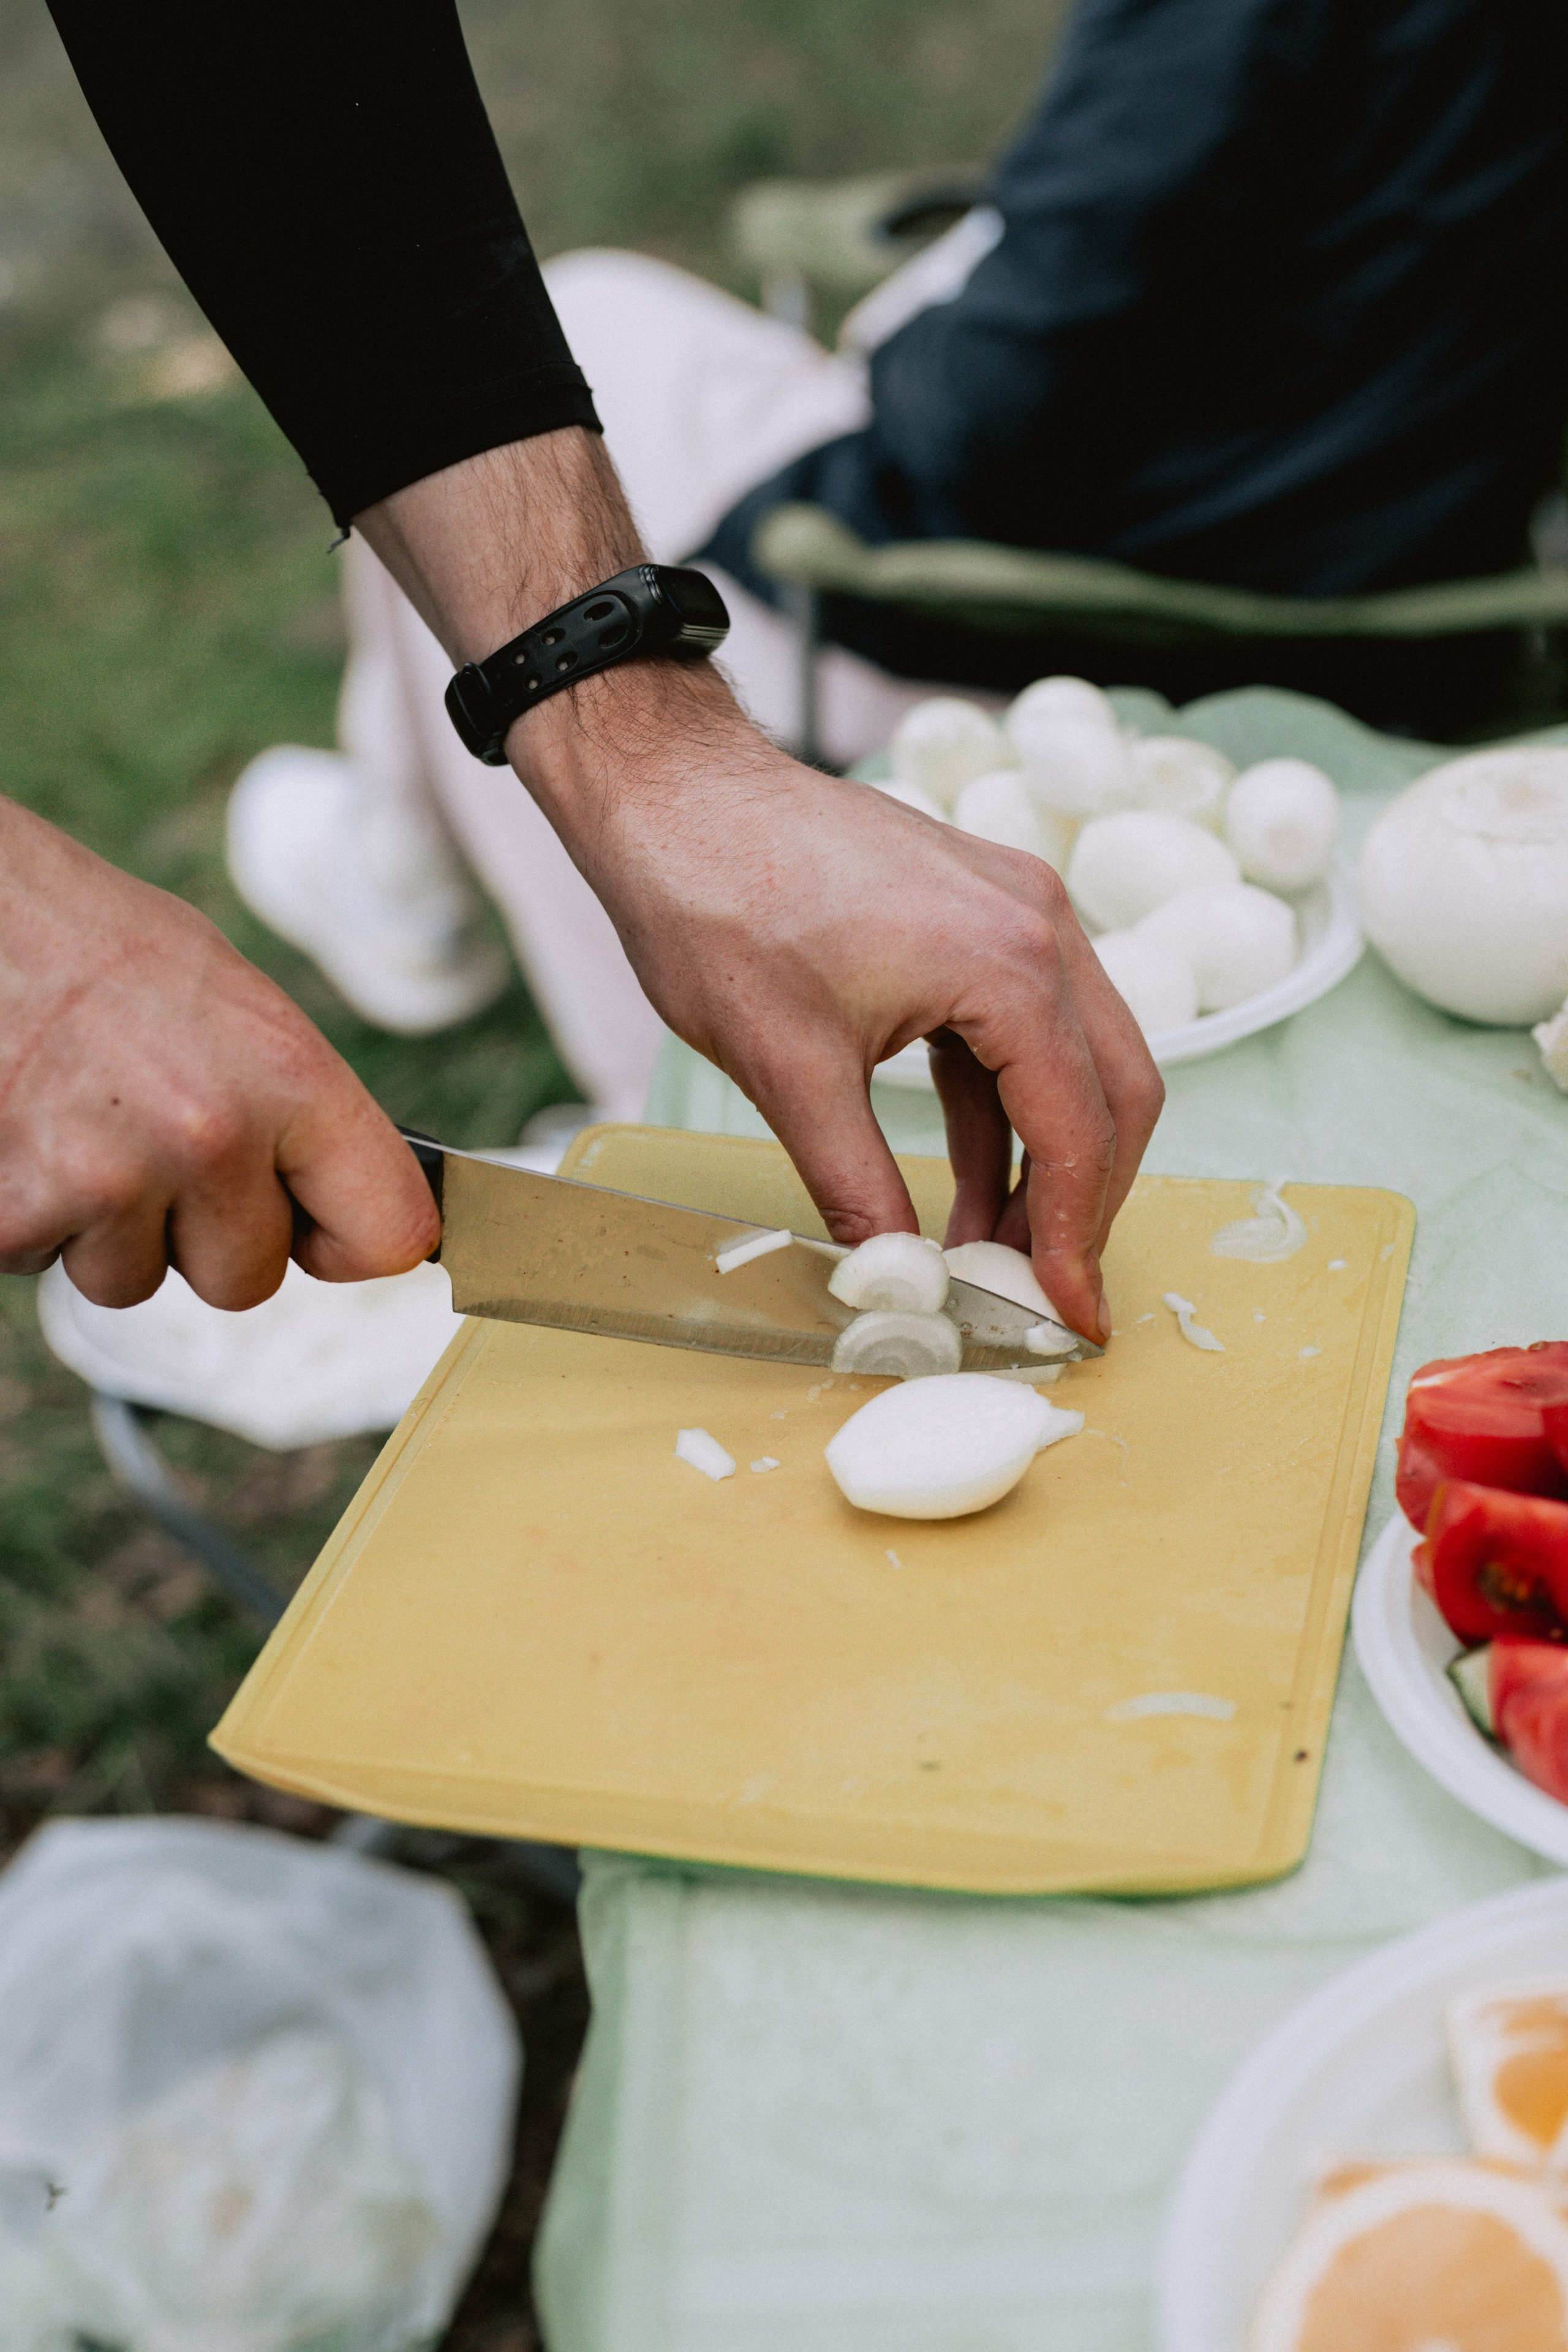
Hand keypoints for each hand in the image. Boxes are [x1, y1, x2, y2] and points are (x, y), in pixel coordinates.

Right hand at [0, 796, 439, 1307]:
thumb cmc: (103, 950)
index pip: (389, 1231)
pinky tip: (23, 1136)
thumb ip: (293, 1111)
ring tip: (78, 1128)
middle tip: (152, 1150)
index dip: (348, 1245)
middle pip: (247, 1281)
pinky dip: (30, 1217)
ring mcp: (108, 1182)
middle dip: (201, 1238)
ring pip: (134, 1281)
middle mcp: (209, 1137)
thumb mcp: (235, 1006)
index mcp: (289, 1077)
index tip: (318, 1235)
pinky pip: (43, 1263)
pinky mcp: (15, 1212)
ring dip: (106, 1230)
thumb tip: (340, 1200)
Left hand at [525, 671, 1162, 1339]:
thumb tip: (900, 1286)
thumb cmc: (719, 903)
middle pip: (1113, 1094)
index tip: (1068, 1317)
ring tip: (993, 1253)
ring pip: (1078, 1063)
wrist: (671, 795)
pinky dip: (1004, 1110)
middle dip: (1083, 1204)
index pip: (1078, 1130)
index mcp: (1010, 965)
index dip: (1076, 1239)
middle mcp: (1038, 928)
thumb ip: (858, 1188)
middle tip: (1041, 1293)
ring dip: (1043, 1162)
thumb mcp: (788, 1072)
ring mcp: (1016, 910)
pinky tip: (968, 1183)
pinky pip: (1023, 1030)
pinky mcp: (979, 913)